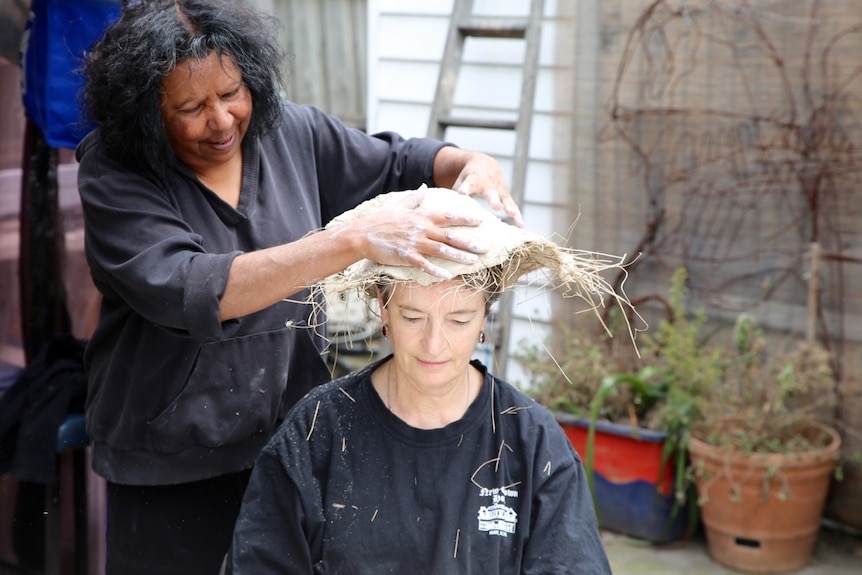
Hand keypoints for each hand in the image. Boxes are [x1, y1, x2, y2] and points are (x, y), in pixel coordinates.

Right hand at [352, 188, 488, 279]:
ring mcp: (414, 243)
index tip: (480, 220)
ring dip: (459, 256)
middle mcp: (421, 229)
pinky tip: (448, 275)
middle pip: (450, 236)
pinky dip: (436, 270)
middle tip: (486, 247)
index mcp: (421, 216)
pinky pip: (424, 264)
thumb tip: (424, 187)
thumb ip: (414, 198)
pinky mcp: (406, 256)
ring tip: (474, 261)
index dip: (465, 218)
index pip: (448, 216)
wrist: (361, 234)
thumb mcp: (398, 205)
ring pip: (442, 250)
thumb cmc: (380, 220)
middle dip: (470, 242)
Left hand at [434, 148, 523, 226]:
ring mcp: (498, 188)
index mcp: (472, 180)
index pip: (468, 184)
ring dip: (509, 207)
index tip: (463, 193)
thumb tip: (436, 214)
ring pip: (505, 198)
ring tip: (512, 215)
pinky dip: (517, 214)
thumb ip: (452, 197)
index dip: (465, 189)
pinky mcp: (506, 194)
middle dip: (493, 199)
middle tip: (496, 207)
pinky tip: (521, 225)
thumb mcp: (458, 183)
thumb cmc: (467, 179)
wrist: (484, 164)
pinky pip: (513, 205)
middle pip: (490, 192)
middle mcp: (487, 183)